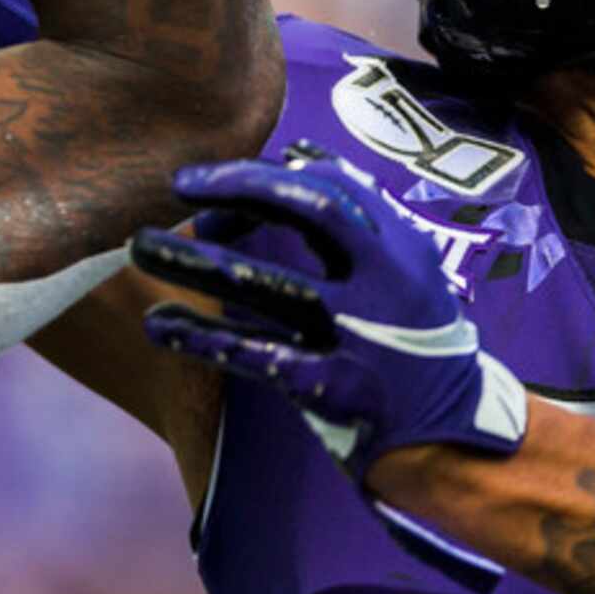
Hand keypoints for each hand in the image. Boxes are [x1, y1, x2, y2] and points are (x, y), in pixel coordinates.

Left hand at [132, 158, 527, 485]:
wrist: (455, 439)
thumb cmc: (420, 347)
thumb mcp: (411, 272)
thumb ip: (361, 217)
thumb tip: (302, 154)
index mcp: (402, 248)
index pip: (333, 185)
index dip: (268, 175)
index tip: (216, 180)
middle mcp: (385, 281)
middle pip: (312, 209)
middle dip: (241, 186)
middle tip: (179, 183)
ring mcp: (360, 334)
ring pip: (268, 284)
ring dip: (197, 262)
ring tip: (139, 246)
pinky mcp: (334, 387)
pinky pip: (256, 355)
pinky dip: (201, 338)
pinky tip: (156, 325)